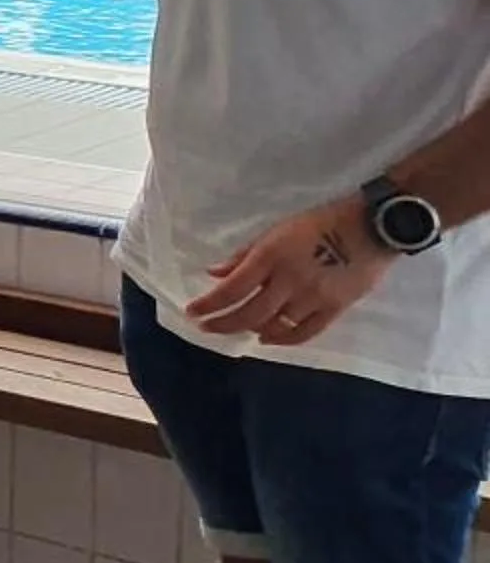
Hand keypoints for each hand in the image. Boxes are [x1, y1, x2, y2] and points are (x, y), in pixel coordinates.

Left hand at [185, 192, 394, 344]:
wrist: (370, 227)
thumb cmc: (318, 223)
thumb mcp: (276, 230)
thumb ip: (245, 255)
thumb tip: (214, 273)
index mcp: (270, 256)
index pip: (232, 289)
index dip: (209, 305)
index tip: (192, 312)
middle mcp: (289, 281)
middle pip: (249, 313)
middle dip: (222, 324)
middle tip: (206, 328)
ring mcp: (313, 297)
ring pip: (275, 326)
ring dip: (251, 330)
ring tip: (238, 328)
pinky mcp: (335, 309)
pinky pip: (305, 332)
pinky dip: (283, 340)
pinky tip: (268, 339)